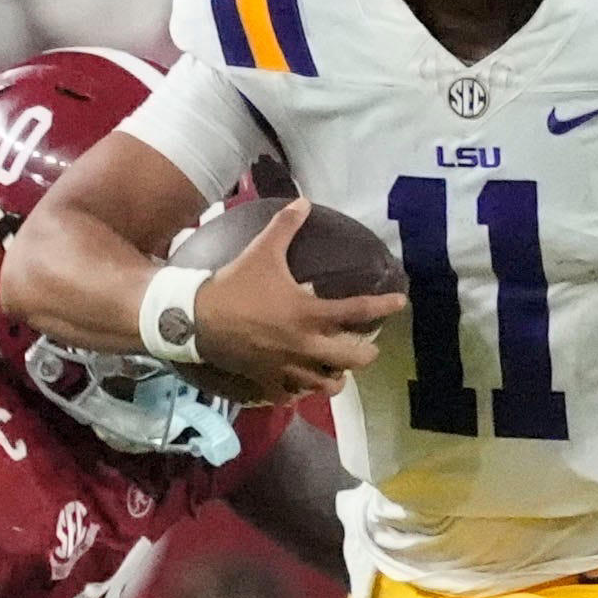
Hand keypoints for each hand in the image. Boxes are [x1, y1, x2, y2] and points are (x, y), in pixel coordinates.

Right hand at [194, 199, 407, 401]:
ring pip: (329, 385)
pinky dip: (302, 390)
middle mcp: (306, 345)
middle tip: (366, 346)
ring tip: (336, 368)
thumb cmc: (234, 285)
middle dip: (366, 354)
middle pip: (355, 359)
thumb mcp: (261, 251)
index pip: (358, 311)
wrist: (196, 318)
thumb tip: (303, 200)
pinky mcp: (270, 382)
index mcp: (309, 313)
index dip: (384, 306)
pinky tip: (301, 382)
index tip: (400, 303)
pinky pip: (295, 396)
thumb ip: (285, 227)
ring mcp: (289, 368)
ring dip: (337, 376)